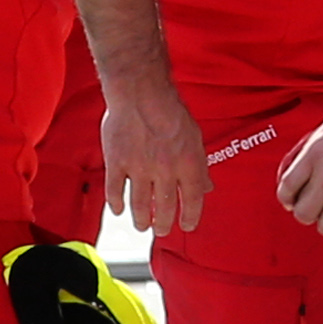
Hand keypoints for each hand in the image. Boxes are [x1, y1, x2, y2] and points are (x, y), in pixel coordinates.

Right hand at [101, 77, 211, 240]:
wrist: (141, 93)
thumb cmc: (170, 110)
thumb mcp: (195, 137)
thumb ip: (199, 165)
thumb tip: (207, 187)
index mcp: (188, 164)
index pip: (193, 200)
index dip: (191, 217)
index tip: (188, 226)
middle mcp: (165, 171)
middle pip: (166, 207)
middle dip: (164, 224)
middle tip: (162, 230)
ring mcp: (139, 168)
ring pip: (140, 204)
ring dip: (142, 219)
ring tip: (142, 226)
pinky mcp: (117, 162)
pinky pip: (115, 190)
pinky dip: (117, 203)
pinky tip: (119, 210)